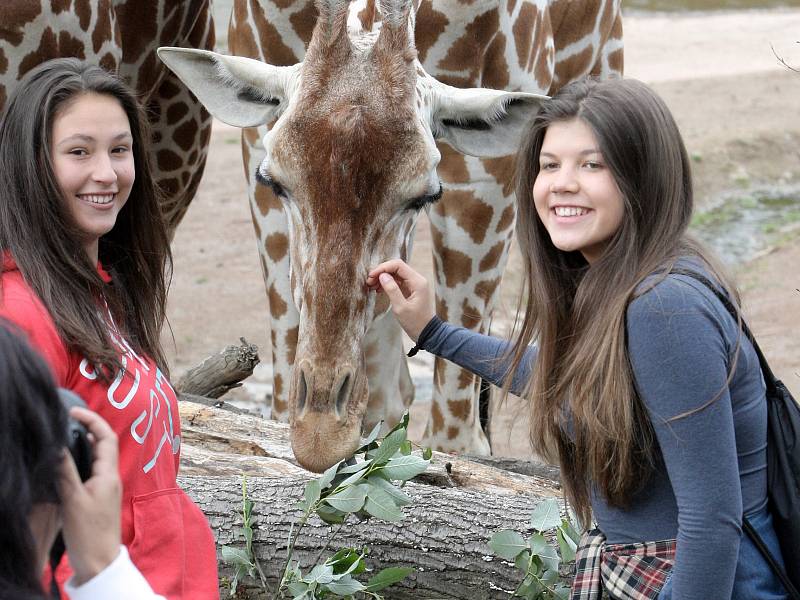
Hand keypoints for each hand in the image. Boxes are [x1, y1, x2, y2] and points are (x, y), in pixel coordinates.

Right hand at [59, 407, 121, 585]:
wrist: (99, 561)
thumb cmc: (89, 533)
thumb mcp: (73, 499)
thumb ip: (66, 471)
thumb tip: (58, 445)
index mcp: (109, 474)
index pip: (106, 437)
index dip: (93, 420)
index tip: (74, 412)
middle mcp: (111, 477)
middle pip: (103, 444)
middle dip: (89, 427)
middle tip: (68, 419)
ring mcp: (106, 487)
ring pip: (97, 457)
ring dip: (85, 443)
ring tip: (65, 434)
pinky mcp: (98, 497)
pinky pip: (92, 470)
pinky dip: (81, 460)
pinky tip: (67, 462)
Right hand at [366, 259, 434, 340]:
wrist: (426, 332)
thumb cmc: (415, 322)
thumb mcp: (401, 308)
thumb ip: (392, 290)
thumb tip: (382, 275)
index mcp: (417, 281)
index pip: (398, 265)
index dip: (383, 268)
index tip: (371, 276)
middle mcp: (417, 279)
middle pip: (396, 268)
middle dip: (381, 272)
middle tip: (369, 282)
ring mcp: (414, 284)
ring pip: (396, 274)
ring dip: (383, 278)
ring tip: (371, 286)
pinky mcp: (410, 290)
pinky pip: (397, 281)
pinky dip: (387, 283)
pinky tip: (378, 290)